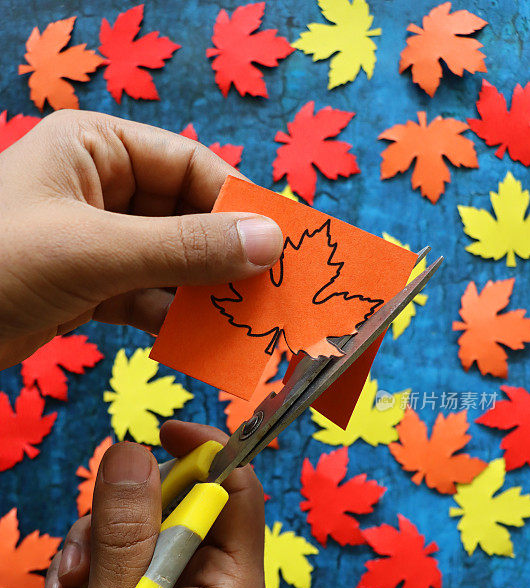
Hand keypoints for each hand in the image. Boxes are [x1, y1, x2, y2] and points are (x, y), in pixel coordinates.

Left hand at [0, 110, 282, 367]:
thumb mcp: (95, 250)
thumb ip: (185, 248)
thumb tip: (269, 241)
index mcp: (97, 148)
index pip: (190, 166)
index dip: (237, 203)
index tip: (282, 244)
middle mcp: (101, 188)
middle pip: (186, 217)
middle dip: (225, 256)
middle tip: (271, 292)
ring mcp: (98, 241)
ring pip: (172, 263)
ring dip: (205, 294)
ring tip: (245, 322)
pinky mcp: (91, 287)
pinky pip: (149, 297)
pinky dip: (174, 320)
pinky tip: (200, 341)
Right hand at [43, 422, 265, 587]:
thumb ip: (127, 531)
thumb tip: (132, 452)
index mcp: (233, 581)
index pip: (238, 491)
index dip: (208, 452)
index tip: (166, 430)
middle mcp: (212, 576)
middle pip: (179, 499)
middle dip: (125, 509)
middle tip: (89, 543)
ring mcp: (178, 583)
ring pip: (141, 519)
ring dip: (96, 539)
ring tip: (69, 585)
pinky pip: (119, 546)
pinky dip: (88, 559)